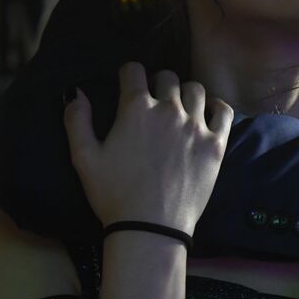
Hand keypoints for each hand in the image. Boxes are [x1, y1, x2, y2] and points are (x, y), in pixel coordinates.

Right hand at [64, 62, 231, 233]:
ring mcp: (196, 125)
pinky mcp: (216, 143)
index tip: (127, 82)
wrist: (151, 227)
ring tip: (179, 107)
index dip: (128, 73)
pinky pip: (223, 111)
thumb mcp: (83, 158)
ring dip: (185, 94)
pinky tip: (208, 114)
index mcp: (136, 109)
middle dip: (158, 83)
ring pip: (196, 90)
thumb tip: (75, 92)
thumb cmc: (113, 194)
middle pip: (168, 77)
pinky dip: (216, 107)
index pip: (134, 71)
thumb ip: (77, 121)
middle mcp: (169, 109)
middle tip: (153, 99)